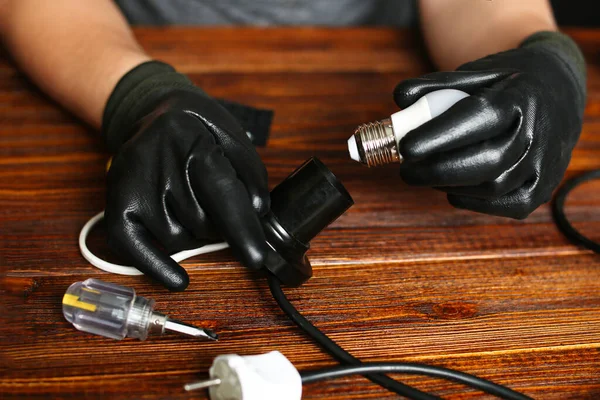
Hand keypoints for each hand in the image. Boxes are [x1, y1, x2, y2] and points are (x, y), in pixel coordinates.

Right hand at [102, 62, 269, 290]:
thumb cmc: (198, 129)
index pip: (221, 193)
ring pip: (179, 239)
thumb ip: (250, 173)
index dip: (242, 228)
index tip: (257, 257)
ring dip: (194, 234)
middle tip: (216, 201)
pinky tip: (178, 279)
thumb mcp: (233, 136)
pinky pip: (135, 250)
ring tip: (190, 203)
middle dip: (221, 225)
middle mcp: (158, 164)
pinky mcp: (116, 205)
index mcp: (191, 143)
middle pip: (203, 223)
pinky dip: (158, 267)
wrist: (151, 112)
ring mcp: (133, 186)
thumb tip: (257, 211)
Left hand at [393, 32, 585, 218]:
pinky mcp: (543, 187)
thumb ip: (436, 85)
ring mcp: (544, 163)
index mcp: (519, 97)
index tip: (405, 148)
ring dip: (450, 185)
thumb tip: (400, 98)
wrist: (557, 92)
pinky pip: (504, 204)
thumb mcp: (476, 73)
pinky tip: (452, 188)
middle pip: (485, 162)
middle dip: (437, 170)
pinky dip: (471, 200)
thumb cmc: (505, 84)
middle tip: (406, 170)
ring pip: (492, 187)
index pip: (479, 118)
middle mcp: (538, 132)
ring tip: (427, 174)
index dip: (439, 136)